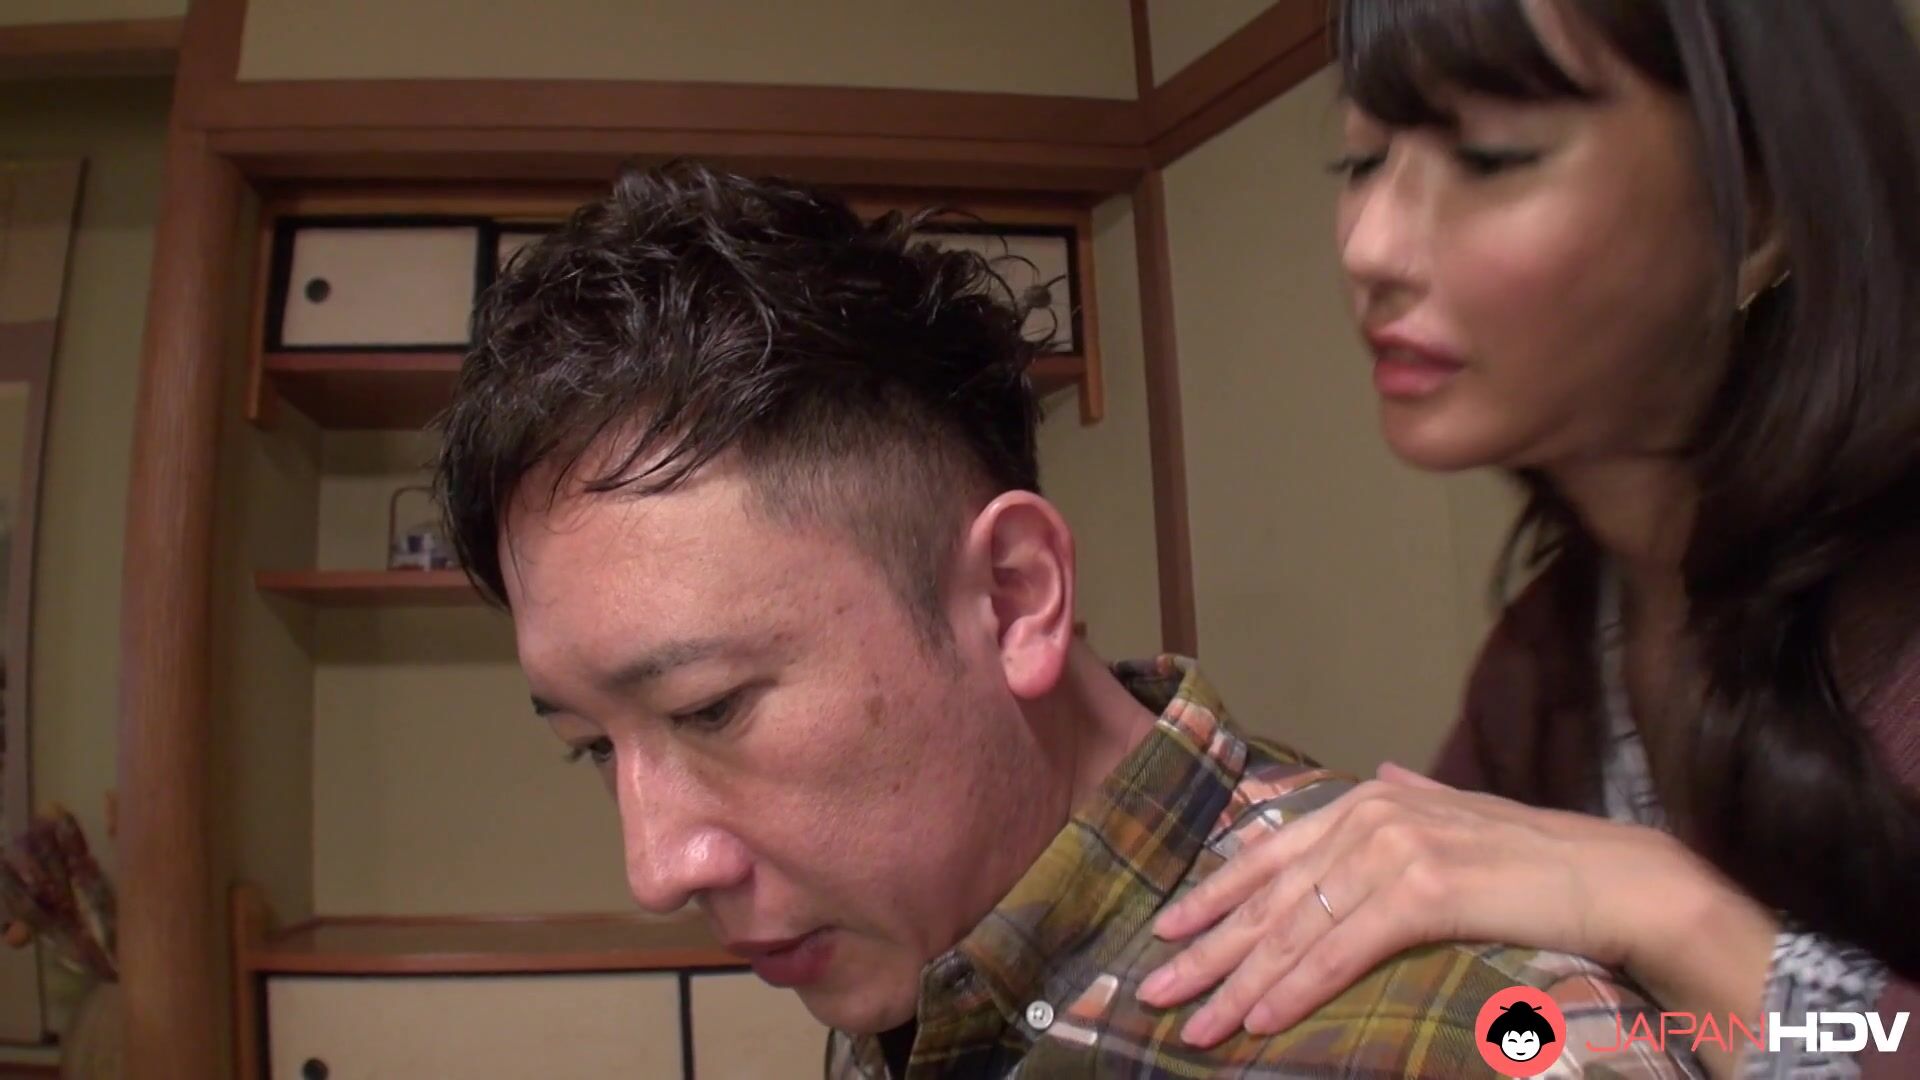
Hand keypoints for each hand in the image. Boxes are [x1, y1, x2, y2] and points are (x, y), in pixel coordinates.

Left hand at [1136, 762, 1718, 1047]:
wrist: (1614, 876)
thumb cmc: (1539, 857)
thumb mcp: (1461, 816)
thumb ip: (1414, 794)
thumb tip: (1385, 770)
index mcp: (1368, 798)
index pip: (1269, 854)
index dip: (1212, 897)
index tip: (1166, 932)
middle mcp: (1369, 813)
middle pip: (1268, 896)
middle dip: (1206, 950)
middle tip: (1153, 992)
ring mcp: (1393, 848)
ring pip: (1295, 930)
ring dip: (1238, 986)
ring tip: (1193, 1026)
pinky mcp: (1421, 890)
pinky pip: (1341, 951)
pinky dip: (1295, 988)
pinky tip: (1260, 1019)